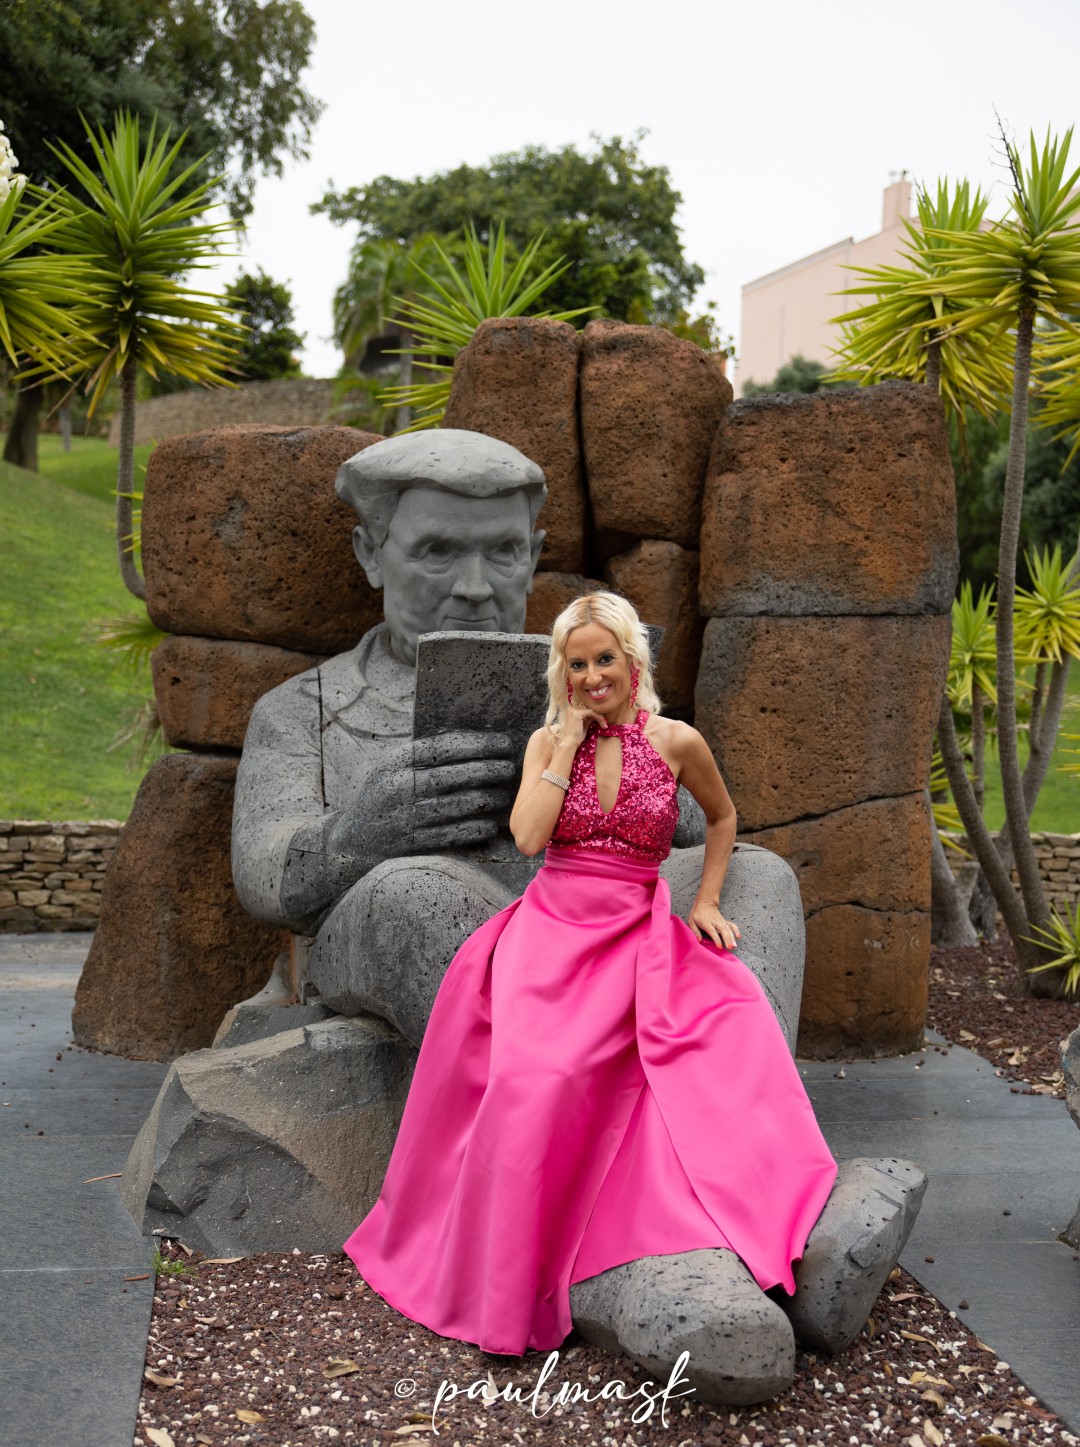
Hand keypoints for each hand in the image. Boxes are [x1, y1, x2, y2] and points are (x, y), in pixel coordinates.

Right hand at [326, 730, 515, 862]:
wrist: (349, 844)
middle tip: (510, 767)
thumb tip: (472, 743)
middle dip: (489, 769)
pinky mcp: (412, 844)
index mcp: (395, 763)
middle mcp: (400, 787)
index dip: (477, 743)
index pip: (443, 746)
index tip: (501, 743)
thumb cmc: (379, 800)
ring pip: (459, 805)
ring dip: (488, 799)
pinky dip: (475, 828)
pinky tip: (489, 825)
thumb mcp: (389, 770)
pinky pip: (453, 834)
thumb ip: (420, 757)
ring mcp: (406, 816)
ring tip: (504, 796)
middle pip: (455, 774)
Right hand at [560, 700, 606, 750]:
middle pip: (590, 709)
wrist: (570, 743)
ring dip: (600, 717)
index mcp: (572, 710)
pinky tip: (603, 724)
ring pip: (592, 710)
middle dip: (599, 716)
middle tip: (605, 724)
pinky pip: (592, 713)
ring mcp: (574, 710)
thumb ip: (589, 718)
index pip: (588, 709)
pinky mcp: (577, 713)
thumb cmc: (576, 736)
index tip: (603, 722)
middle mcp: (572, 708)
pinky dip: (599, 718)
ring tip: (605, 725)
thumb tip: (598, 713)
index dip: (596, 714)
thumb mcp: (584, 725)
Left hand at [688, 898, 740, 951]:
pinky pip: (732, 925)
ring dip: (732, 937)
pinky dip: (736, 930)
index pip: (713, 932)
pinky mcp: (724, 921)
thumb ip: (695, 931)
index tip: (720, 947)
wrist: (705, 902)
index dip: (717, 940)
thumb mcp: (691, 920)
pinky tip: (738, 936)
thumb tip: (699, 940)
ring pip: (729, 929)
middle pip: (723, 931)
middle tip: (730, 947)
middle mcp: (715, 922)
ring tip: (734, 945)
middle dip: (727, 939)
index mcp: (706, 923)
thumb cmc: (697, 913)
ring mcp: (721, 921)